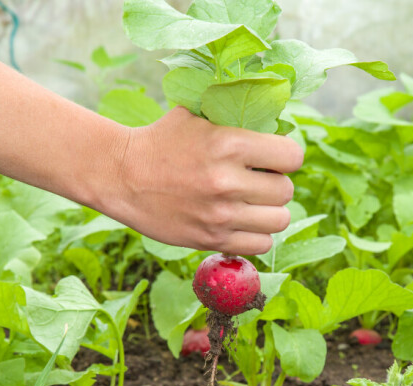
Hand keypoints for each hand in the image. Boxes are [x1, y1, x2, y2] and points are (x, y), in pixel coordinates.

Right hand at [95, 107, 302, 255]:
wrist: (121, 174)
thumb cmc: (163, 140)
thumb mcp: (197, 113)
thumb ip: (234, 113)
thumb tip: (276, 114)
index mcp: (229, 143)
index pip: (292, 156)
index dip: (286, 156)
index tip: (274, 157)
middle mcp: (227, 181)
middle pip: (286, 190)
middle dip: (276, 183)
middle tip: (258, 180)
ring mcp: (219, 215)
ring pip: (279, 220)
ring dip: (269, 211)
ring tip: (253, 202)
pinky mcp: (210, 239)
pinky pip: (260, 245)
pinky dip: (256, 235)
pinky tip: (242, 222)